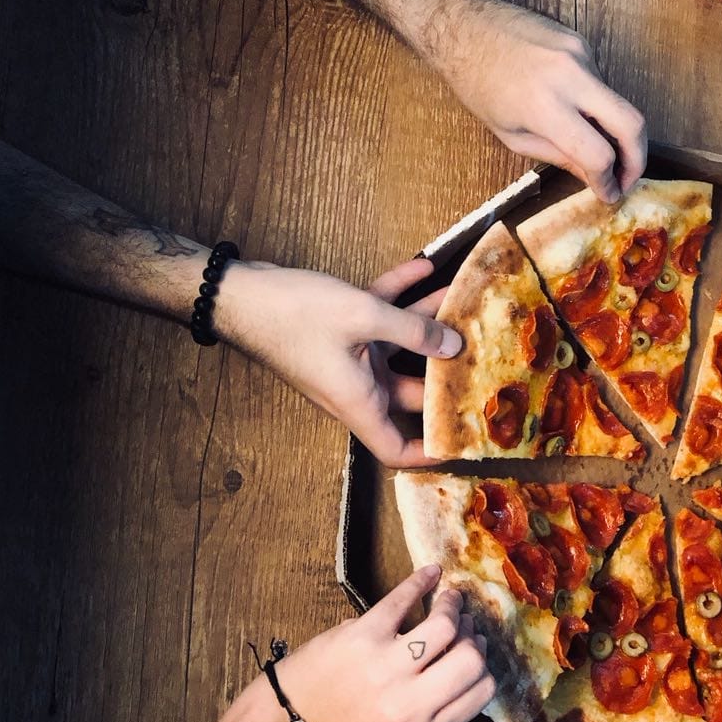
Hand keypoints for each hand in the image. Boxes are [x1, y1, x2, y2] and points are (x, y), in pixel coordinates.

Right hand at [217, 258, 461, 467]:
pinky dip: (401, 296)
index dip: (427, 453)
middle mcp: (356, 386)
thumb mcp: (362, 317)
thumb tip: (454, 345)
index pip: (395, 449)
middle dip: (445, 376)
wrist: (238, 292)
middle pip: (409, 393)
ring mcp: (349, 359)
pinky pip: (380, 318)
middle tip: (482, 359)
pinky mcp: (341, 332)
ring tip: (462, 301)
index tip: (460, 443)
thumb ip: (414, 331)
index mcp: (358, 401)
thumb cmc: (292, 314)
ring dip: (429, 324)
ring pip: (401, 348)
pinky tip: (425, 268)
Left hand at [275, 565, 493, 721]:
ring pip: (443, 625)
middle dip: (473, 636)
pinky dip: (421, 581)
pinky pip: (403, 599)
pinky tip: (431, 574)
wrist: (298, 716)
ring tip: (448, 601)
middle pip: (471, 658)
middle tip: (463, 626)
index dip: (484, 666)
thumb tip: (472, 651)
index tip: (474, 650)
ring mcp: (385, 666)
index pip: (482, 690)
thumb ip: (441, 704)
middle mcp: (408, 701)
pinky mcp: (363, 635)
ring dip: (451, 606)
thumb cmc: (354, 721)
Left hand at [433, 0, 646, 202]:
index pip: (598, 154)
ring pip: (616, 103)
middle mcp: (569, 76)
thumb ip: (558, 157)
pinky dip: (595, 105)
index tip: (609, 194)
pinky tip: (575, 111)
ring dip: (611, 130)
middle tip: (628, 179)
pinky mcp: (581, 42)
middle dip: (637, 159)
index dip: (608, 182)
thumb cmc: (478, 85)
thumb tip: (593, 176)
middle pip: (631, 123)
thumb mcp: (513, 136)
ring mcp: (580, 54)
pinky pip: (600, 84)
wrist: (464, 26)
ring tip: (593, 146)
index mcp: (544, 106)